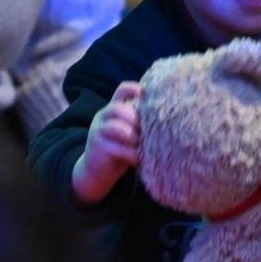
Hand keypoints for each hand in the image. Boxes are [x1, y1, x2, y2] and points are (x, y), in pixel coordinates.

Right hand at [71, 81, 141, 204]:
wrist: (95, 172)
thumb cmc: (119, 150)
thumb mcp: (127, 132)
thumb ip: (137, 123)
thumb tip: (165, 119)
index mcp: (112, 109)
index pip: (122, 91)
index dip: (134, 89)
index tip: (147, 97)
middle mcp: (103, 116)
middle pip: (118, 109)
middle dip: (135, 120)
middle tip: (147, 133)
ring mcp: (98, 131)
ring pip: (117, 128)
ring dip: (134, 137)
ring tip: (142, 146)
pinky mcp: (99, 148)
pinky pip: (118, 148)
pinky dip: (132, 154)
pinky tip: (139, 160)